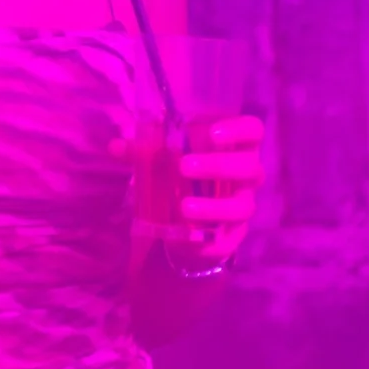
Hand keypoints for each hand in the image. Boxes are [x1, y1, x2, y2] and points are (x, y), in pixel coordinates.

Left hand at [156, 114, 264, 266]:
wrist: (186, 224)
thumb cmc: (181, 178)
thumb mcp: (163, 161)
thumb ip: (143, 152)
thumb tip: (116, 145)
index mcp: (235, 148)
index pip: (253, 131)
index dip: (239, 129)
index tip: (212, 133)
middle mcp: (246, 177)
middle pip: (250, 168)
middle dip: (218, 166)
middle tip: (183, 166)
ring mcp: (242, 207)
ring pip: (243, 207)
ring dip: (214, 206)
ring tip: (183, 206)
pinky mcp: (233, 236)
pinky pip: (227, 238)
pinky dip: (207, 237)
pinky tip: (184, 235)